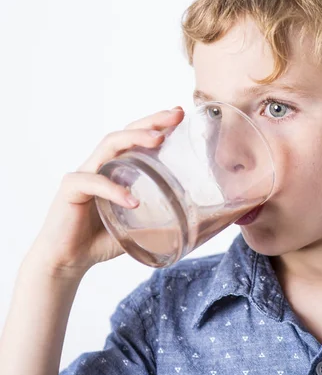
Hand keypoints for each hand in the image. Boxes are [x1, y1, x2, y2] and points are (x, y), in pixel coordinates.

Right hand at [25, 106, 184, 278]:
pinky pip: (92, 182)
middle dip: (151, 122)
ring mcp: (85, 175)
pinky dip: (114, 190)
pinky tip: (132, 200)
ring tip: (158, 140)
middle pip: (125, 133)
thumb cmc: (103, 240)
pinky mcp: (70, 190)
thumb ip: (164, 220)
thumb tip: (200, 223)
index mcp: (116, 169)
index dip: (157, 124)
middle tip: (175, 115)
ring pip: (108, 146)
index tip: (180, 114)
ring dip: (134, 139)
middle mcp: (101, 166)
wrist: (69, 260)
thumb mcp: (142, 227)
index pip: (137, 139)